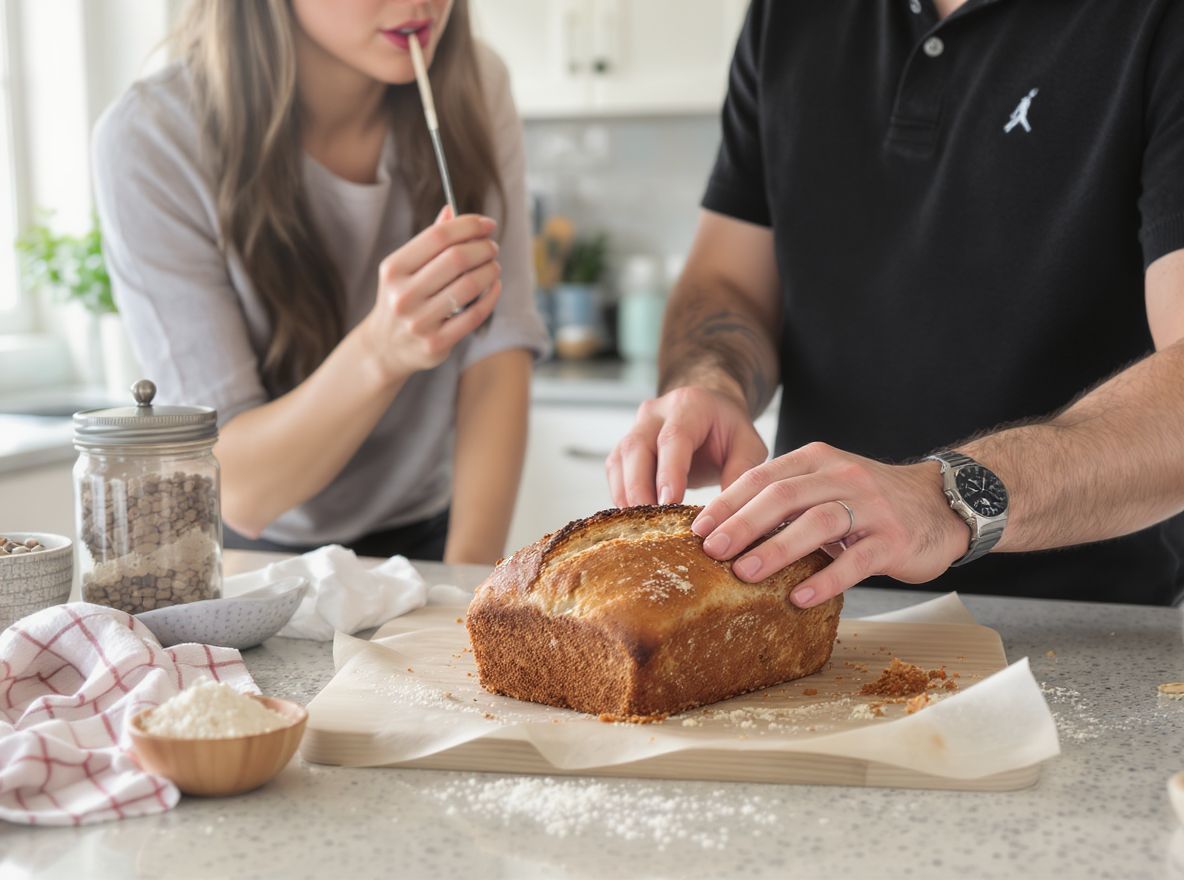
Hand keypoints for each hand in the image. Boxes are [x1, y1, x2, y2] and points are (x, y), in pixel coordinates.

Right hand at [362, 207, 501, 381]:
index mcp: (394, 269)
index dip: (468, 225)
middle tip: (492, 247)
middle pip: (457, 259)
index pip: (438, 236)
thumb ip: (428, 242)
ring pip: (469, 286)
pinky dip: (491, 296)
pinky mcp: (435, 343)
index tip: (488, 224)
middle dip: (483, 248)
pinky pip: (474, 314)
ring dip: (490, 270)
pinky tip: (494, 286)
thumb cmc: (402, 299)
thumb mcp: (405, 269)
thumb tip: (452, 210)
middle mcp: (403, 295)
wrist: (385, 348)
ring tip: (493, 266)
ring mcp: (419, 321)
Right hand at [606, 386, 768, 506]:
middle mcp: (654, 413)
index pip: (673, 439)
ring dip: (627, 495)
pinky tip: (634, 518)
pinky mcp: (625, 447)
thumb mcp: (748, 445)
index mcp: (688, 406)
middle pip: (636, 448)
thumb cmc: (728, 429)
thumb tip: (728, 514)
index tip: (670, 502)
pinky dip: (621, 495)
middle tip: (651, 521)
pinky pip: (614, 471)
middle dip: (640, 487)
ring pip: (620, 460)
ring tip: (641, 526)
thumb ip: (740, 473)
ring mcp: (635, 428)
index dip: (668, 472)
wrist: (708, 410)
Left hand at [690, 442, 970, 607]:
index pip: (762, 476)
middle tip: (711, 551)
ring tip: (745, 573)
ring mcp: (870, 507)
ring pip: (817, 522)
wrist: (941, 505)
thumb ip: (786, 499)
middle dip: (742, 524)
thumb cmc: (869, 502)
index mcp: (817, 461)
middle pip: (783, 496)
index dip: (727, 502)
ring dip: (777, 549)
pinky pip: (855, 560)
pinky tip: (799, 597)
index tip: (697, 528)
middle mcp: (842, 476)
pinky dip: (825, 578)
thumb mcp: (826, 486)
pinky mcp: (893, 539)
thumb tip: (725, 529)